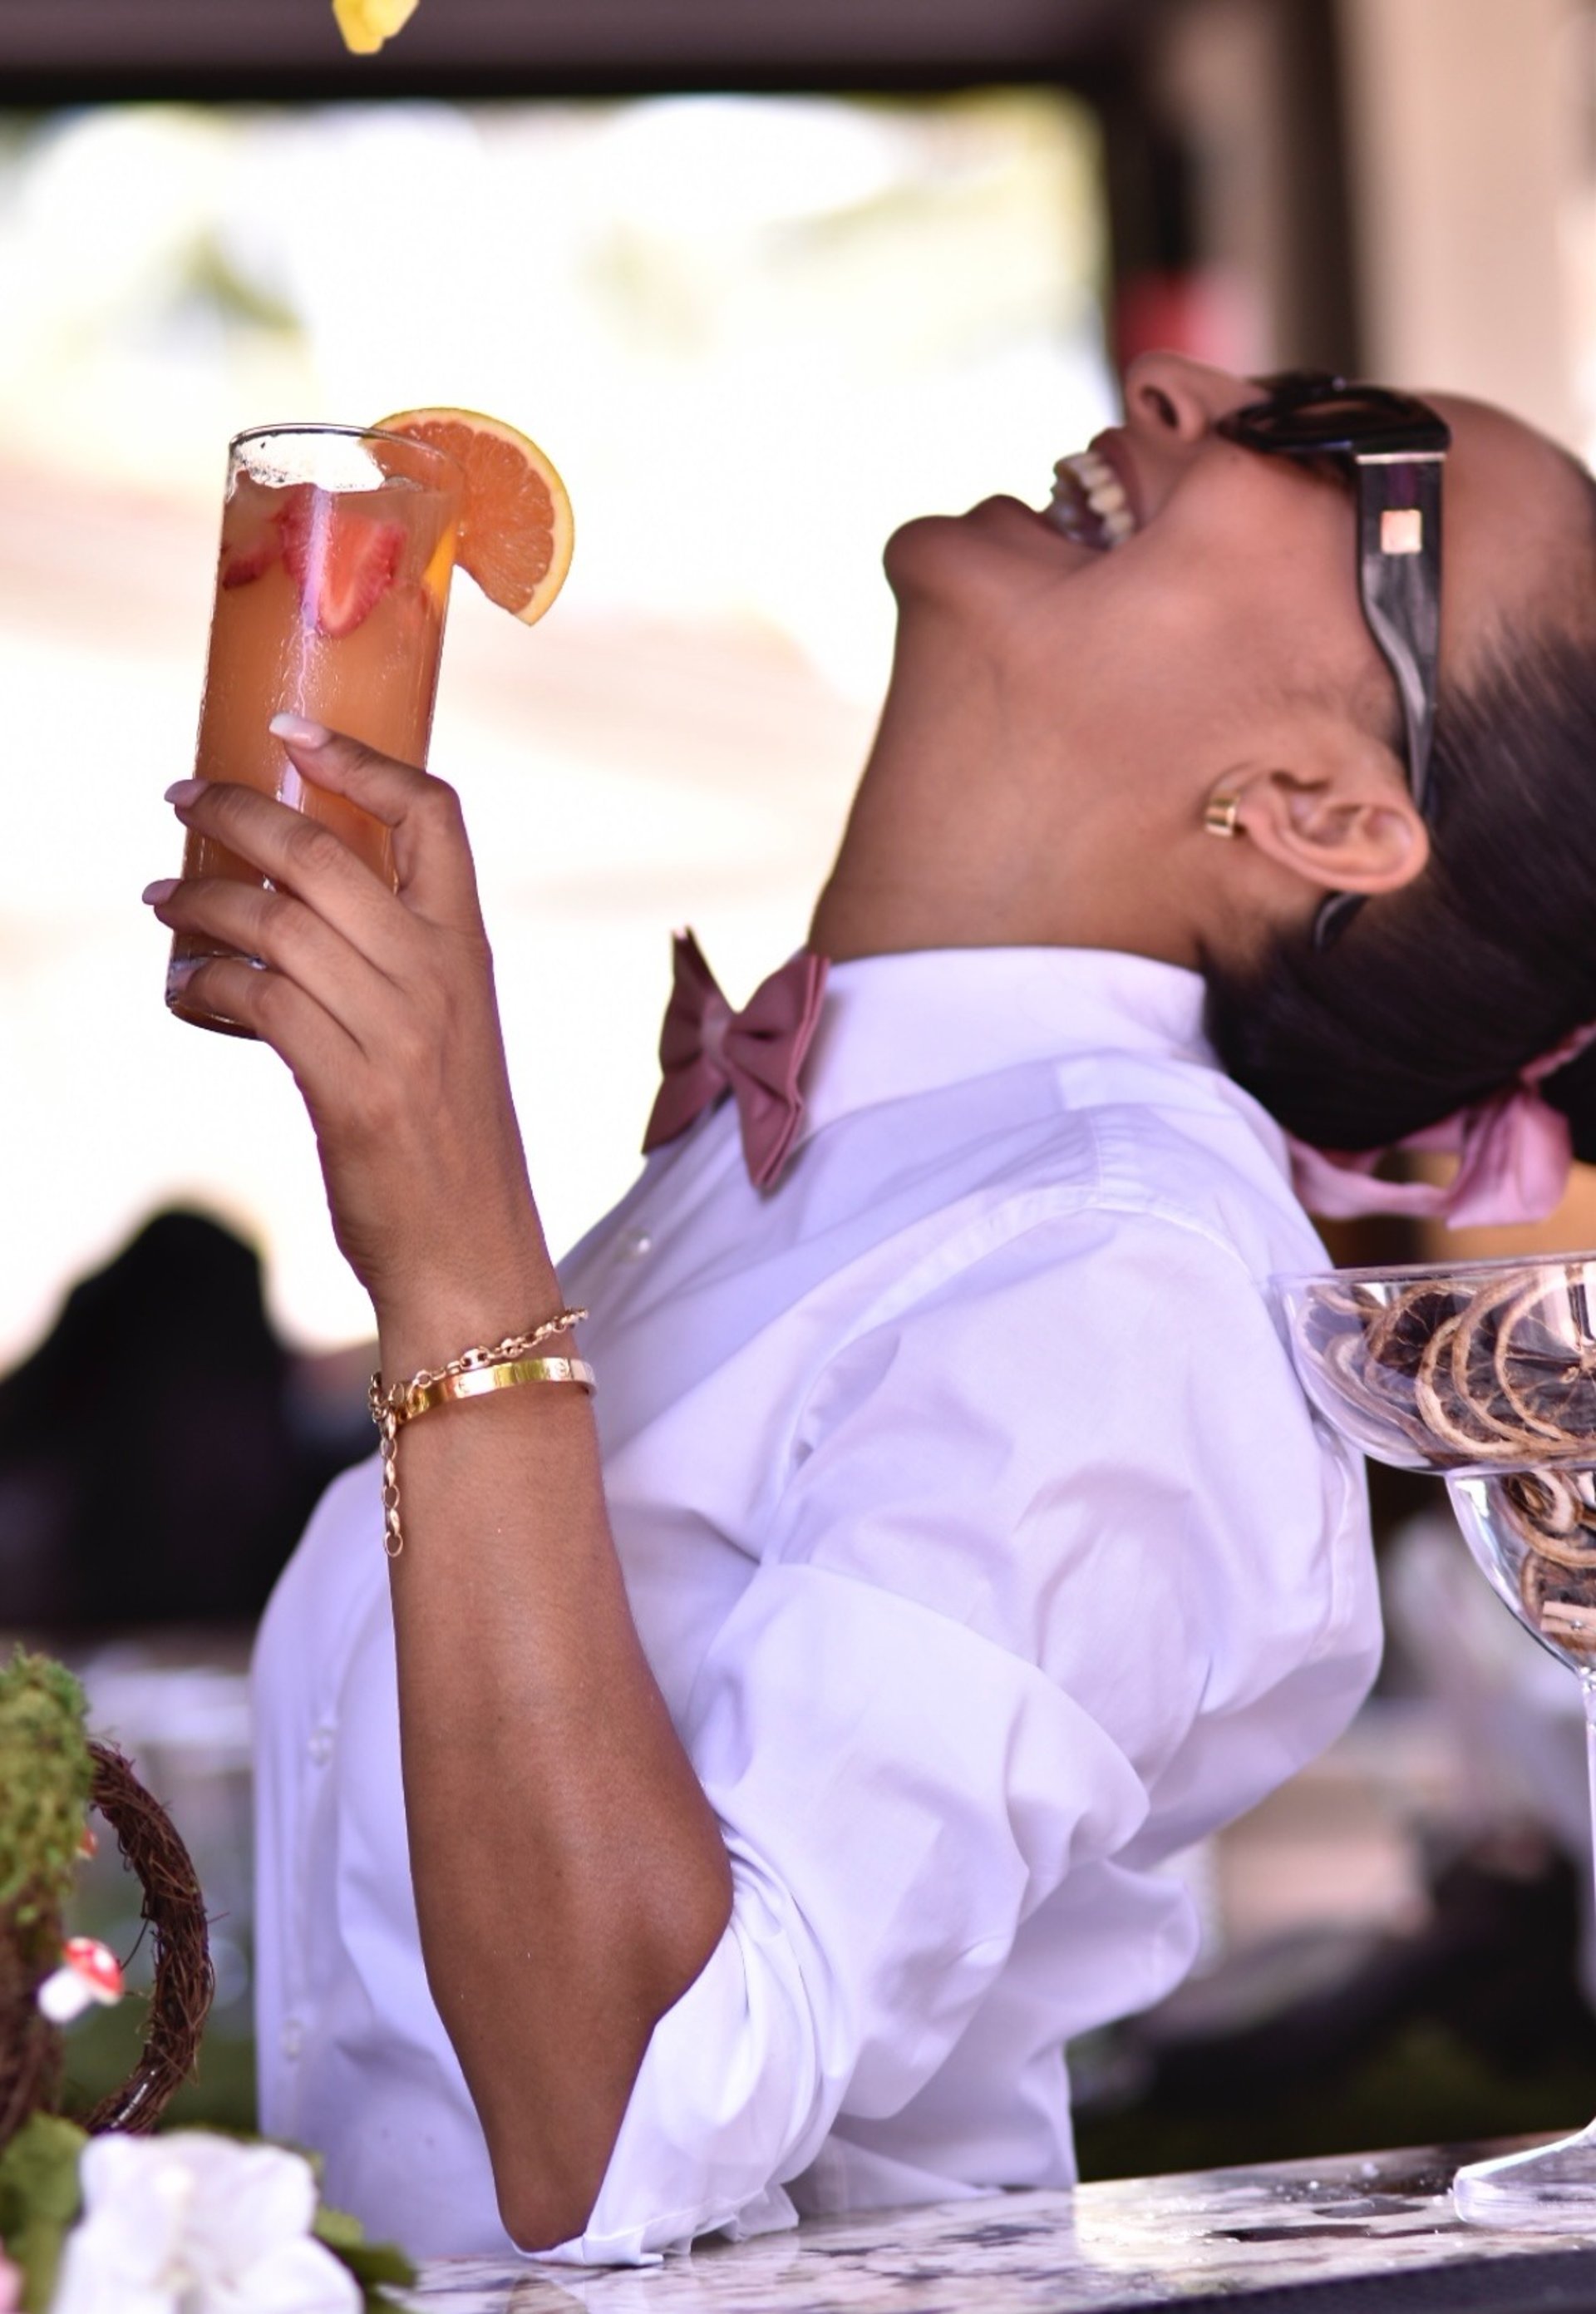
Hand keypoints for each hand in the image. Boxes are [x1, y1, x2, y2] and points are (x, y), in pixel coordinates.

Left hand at [146, 721, 554, 1350]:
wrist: (473, 1254)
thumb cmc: (449, 1146)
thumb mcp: (446, 1033)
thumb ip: (396, 968)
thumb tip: (296, 913)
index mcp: (470, 952)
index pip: (434, 816)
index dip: (361, 760)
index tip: (292, 730)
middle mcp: (440, 977)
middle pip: (324, 853)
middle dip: (238, 812)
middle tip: (183, 799)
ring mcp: (398, 1032)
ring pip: (277, 920)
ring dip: (201, 900)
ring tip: (163, 900)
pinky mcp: (351, 1090)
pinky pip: (259, 1001)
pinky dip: (206, 985)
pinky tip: (187, 989)